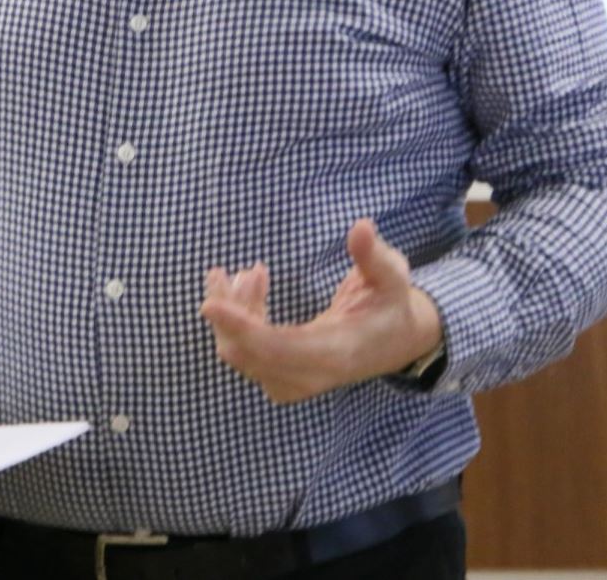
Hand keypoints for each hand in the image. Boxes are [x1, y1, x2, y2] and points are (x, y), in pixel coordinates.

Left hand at [199, 218, 442, 403]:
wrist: (397, 341)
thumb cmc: (392, 304)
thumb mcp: (392, 276)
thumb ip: (373, 255)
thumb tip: (360, 227)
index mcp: (337, 353)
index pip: (278, 349)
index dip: (241, 328)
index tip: (208, 304)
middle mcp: (311, 374)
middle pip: (248, 354)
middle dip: (231, 311)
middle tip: (236, 271)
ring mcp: (295, 380)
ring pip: (242, 354)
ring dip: (234, 311)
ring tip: (250, 272)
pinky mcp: (285, 374)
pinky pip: (247, 353)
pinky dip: (240, 320)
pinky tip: (252, 285)